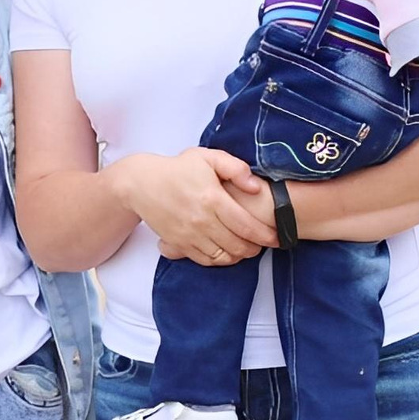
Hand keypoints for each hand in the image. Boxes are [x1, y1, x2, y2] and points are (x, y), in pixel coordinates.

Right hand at [111, 149, 276, 264]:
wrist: (140, 184)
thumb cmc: (177, 169)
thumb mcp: (206, 158)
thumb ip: (235, 168)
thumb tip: (255, 186)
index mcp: (212, 198)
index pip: (246, 225)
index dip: (266, 235)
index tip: (278, 237)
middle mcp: (201, 220)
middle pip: (238, 245)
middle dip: (256, 248)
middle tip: (265, 243)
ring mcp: (189, 235)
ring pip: (223, 257)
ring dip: (240, 256)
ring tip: (248, 248)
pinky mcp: (179, 244)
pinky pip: (205, 260)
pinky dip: (221, 261)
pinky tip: (227, 253)